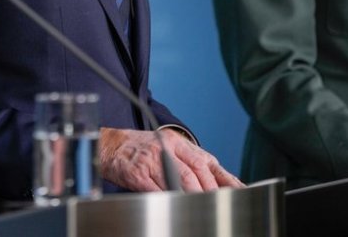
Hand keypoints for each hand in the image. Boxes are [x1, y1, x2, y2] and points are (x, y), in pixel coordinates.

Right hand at [98, 127, 242, 191]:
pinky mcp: (138, 174)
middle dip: (210, 190)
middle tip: (221, 204)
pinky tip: (177, 205)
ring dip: (193, 196)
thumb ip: (188, 162)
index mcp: (176, 141)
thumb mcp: (166, 147)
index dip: (223, 177)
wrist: (110, 147)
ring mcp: (151, 160)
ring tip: (204, 207)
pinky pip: (158, 189)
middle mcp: (165, 148)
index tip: (238, 191)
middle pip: (195, 171)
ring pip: (179, 180)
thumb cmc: (140, 150)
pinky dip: (170, 199)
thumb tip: (215, 182)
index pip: (205, 161)